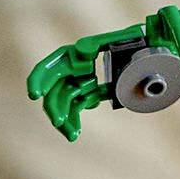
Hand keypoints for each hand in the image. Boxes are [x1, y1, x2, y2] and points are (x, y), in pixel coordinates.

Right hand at [27, 27, 131, 141]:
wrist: (144, 57)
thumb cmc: (131, 46)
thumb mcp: (118, 43)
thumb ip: (100, 44)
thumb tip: (82, 50)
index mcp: (72, 55)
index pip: (47, 68)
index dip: (38, 80)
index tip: (35, 95)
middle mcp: (70, 69)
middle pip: (53, 91)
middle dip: (54, 108)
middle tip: (58, 122)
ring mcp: (76, 83)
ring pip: (63, 104)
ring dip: (65, 120)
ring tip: (72, 136)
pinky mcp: (83, 94)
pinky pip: (74, 108)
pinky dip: (74, 119)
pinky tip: (76, 131)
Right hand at [29, 7, 179, 140]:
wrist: (169, 52)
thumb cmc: (169, 41)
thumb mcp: (176, 38)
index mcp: (102, 44)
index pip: (68, 55)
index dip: (48, 71)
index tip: (38, 92)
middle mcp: (91, 58)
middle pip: (57, 72)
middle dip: (45, 88)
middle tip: (43, 105)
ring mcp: (92, 75)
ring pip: (65, 93)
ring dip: (60, 111)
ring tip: (68, 131)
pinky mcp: (96, 89)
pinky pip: (77, 103)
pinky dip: (71, 118)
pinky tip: (73, 132)